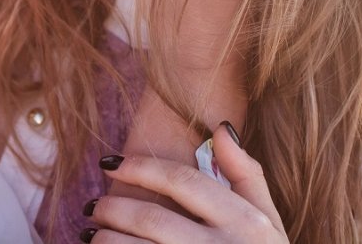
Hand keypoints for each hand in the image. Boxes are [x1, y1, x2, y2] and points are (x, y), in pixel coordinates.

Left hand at [85, 126, 287, 242]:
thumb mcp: (269, 222)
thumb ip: (247, 175)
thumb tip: (221, 128)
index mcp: (246, 223)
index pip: (183, 181)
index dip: (140, 167)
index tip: (110, 163)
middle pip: (152, 219)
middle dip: (114, 209)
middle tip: (94, 206)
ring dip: (106, 240)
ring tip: (92, 234)